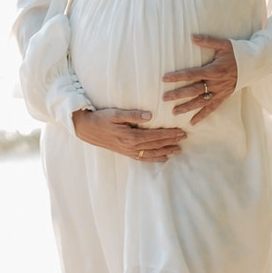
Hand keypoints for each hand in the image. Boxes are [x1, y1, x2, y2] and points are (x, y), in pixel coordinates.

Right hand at [72, 107, 187, 163]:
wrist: (86, 129)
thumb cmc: (101, 119)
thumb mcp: (115, 113)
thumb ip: (133, 114)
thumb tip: (150, 115)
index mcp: (131, 136)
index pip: (155, 135)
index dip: (169, 134)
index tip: (181, 131)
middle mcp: (132, 146)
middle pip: (156, 145)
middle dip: (171, 141)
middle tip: (185, 137)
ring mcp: (129, 151)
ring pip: (152, 153)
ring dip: (166, 151)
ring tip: (178, 149)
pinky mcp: (126, 153)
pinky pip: (144, 158)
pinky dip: (155, 159)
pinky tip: (163, 158)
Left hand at [162, 34, 237, 125]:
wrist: (253, 64)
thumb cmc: (236, 52)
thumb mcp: (223, 44)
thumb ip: (207, 41)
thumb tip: (192, 37)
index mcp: (213, 70)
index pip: (191, 74)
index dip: (178, 76)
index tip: (164, 79)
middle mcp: (215, 83)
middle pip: (193, 90)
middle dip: (178, 94)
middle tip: (164, 98)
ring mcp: (219, 92)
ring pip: (201, 102)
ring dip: (187, 107)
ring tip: (174, 112)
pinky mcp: (223, 97)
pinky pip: (212, 108)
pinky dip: (202, 116)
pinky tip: (192, 122)